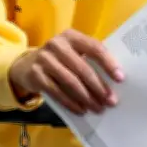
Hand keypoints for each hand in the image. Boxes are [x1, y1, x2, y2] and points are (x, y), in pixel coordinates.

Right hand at [9, 29, 123, 115]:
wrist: (26, 65)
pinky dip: (71, 103)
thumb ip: (88, 60)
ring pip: (71, 82)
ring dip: (87, 98)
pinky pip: (57, 92)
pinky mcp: (36, 75)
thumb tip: (113, 81)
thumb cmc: (59, 60)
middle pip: (83, 68)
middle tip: (111, 101)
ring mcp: (45, 59)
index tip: (120, 78)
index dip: (108, 63)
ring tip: (98, 108)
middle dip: (99, 87)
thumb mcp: (71, 52)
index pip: (94, 48)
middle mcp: (57, 44)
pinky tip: (81, 110)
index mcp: (71, 36)